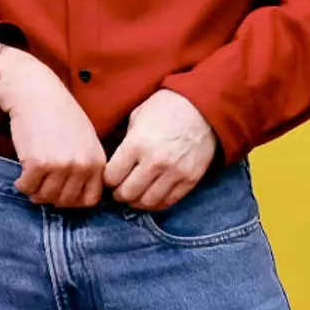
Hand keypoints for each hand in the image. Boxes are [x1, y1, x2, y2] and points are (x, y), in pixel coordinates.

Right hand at [0, 48, 104, 207]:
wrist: (35, 92)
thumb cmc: (57, 113)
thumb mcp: (84, 139)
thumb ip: (86, 165)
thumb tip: (77, 197)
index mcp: (97, 161)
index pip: (89, 200)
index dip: (72, 200)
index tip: (60, 192)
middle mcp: (82, 165)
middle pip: (65, 201)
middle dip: (50, 197)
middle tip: (41, 184)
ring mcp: (61, 165)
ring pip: (45, 197)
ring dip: (34, 191)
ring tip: (30, 177)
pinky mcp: (37, 163)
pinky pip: (27, 187)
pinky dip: (21, 184)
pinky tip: (20, 174)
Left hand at [103, 90, 215, 210]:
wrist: (201, 106)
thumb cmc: (165, 108)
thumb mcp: (137, 117)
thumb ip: (126, 142)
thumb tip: (114, 164)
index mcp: (137, 144)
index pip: (112, 176)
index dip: (108, 180)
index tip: (110, 178)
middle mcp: (154, 162)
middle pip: (127, 193)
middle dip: (119, 194)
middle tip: (119, 191)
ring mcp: (174, 172)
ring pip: (147, 202)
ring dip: (137, 202)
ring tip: (134, 196)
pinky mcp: (190, 179)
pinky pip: (169, 202)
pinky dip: (156, 204)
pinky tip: (151, 197)